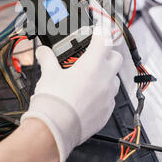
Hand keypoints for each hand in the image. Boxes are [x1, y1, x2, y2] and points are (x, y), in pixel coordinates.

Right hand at [21, 24, 122, 161]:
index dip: (101, 32)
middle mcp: (105, 78)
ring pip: (115, 79)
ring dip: (106, 75)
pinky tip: (88, 97)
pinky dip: (102, 95)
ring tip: (89, 78)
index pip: (105, 39)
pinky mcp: (106, 112)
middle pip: (116, 57)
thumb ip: (48, 58)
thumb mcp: (48, 74)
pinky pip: (109, 98)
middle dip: (107, 54)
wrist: (54, 129)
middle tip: (94, 55)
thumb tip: (44, 52)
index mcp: (93, 64)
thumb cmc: (53, 102)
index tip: (97, 32)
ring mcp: (108, 97)